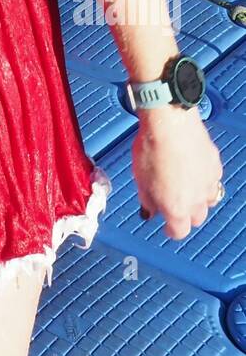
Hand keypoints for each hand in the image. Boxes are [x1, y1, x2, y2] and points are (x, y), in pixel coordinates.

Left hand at [132, 108, 222, 239]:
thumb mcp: (140, 179)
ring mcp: (208, 182)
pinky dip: (205, 179)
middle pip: (196, 219)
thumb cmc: (151, 149)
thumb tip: (151, 209)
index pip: (179, 232)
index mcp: (176, 208)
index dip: (171, 230)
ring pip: (209, 201)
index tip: (167, 226)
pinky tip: (194, 169)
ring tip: (186, 187)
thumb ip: (147, 199)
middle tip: (173, 202)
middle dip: (185, 214)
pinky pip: (213, 180)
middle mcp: (196, 200)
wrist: (170, 122)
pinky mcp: (215, 165)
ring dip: (199, 199)